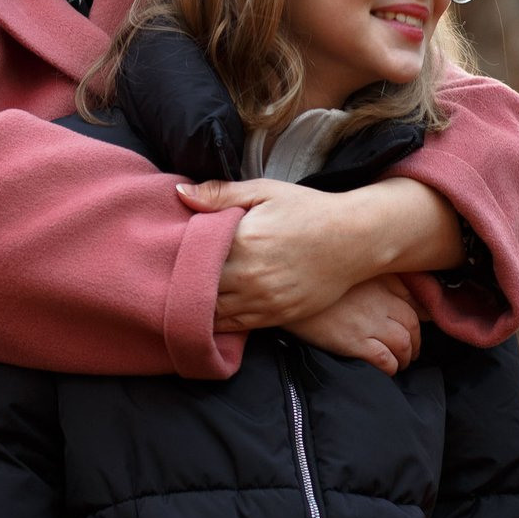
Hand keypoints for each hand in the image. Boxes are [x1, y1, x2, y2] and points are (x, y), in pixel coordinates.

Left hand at [178, 179, 372, 330]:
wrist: (353, 239)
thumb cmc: (307, 209)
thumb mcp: (264, 191)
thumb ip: (221, 194)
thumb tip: (180, 191)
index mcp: (242, 241)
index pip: (192, 258)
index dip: (175, 257)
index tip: (166, 251)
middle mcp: (249, 276)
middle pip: (198, 289)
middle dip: (180, 285)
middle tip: (167, 277)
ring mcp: (264, 300)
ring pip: (214, 314)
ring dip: (196, 308)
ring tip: (181, 298)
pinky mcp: (277, 316)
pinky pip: (237, 327)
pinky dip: (218, 323)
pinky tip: (207, 314)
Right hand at [286, 276, 422, 375]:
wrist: (286, 285)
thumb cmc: (315, 276)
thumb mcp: (348, 266)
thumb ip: (373, 274)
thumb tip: (399, 290)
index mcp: (381, 277)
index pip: (414, 297)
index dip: (420, 313)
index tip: (416, 322)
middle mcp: (380, 298)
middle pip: (413, 324)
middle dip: (416, 340)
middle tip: (411, 349)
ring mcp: (369, 321)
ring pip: (404, 344)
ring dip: (406, 356)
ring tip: (400, 362)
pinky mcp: (354, 342)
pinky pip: (385, 360)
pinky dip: (391, 367)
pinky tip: (387, 369)